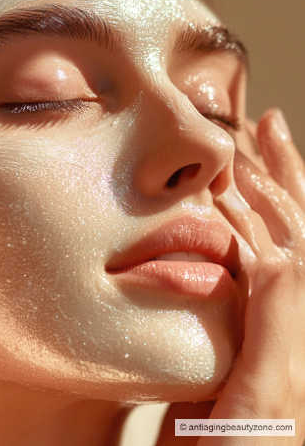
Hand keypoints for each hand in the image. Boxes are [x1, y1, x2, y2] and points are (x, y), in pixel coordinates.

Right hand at [155, 108, 304, 445]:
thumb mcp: (268, 398)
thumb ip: (281, 325)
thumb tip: (280, 252)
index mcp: (301, 324)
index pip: (288, 237)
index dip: (265, 190)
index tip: (245, 146)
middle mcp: (291, 317)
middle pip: (294, 228)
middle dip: (281, 174)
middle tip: (267, 125)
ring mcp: (268, 325)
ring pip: (272, 243)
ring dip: (266, 194)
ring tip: (257, 154)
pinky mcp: (241, 338)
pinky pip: (244, 274)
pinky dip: (238, 237)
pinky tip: (227, 220)